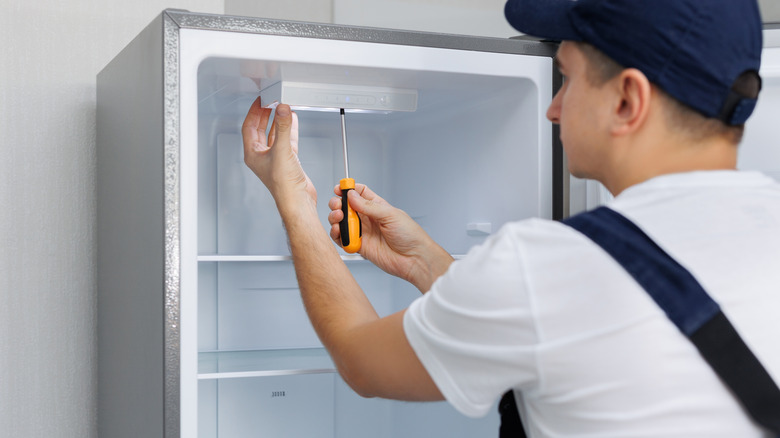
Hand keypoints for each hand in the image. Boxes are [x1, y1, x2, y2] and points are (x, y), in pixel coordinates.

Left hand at [242, 98, 316, 206]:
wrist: (297, 200)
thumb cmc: (283, 186)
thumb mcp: (283, 151)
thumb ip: (283, 128)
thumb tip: (282, 110)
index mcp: (253, 154)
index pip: (248, 127)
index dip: (253, 112)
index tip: (260, 101)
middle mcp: (262, 156)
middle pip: (260, 129)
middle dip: (265, 115)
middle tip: (270, 102)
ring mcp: (274, 158)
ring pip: (274, 134)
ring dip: (278, 121)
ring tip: (282, 108)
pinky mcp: (287, 160)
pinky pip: (286, 140)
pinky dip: (289, 130)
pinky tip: (293, 122)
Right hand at [328, 184, 452, 291]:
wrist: (414, 258)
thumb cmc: (410, 235)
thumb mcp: (390, 214)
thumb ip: (369, 206)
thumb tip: (351, 196)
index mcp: (377, 207)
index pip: (359, 193)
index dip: (348, 189)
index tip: (340, 188)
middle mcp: (368, 218)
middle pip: (346, 207)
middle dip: (338, 203)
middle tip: (338, 206)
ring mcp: (363, 232)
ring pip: (341, 222)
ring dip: (335, 218)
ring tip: (338, 218)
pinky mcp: (359, 246)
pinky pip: (342, 239)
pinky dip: (337, 235)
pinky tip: (339, 232)